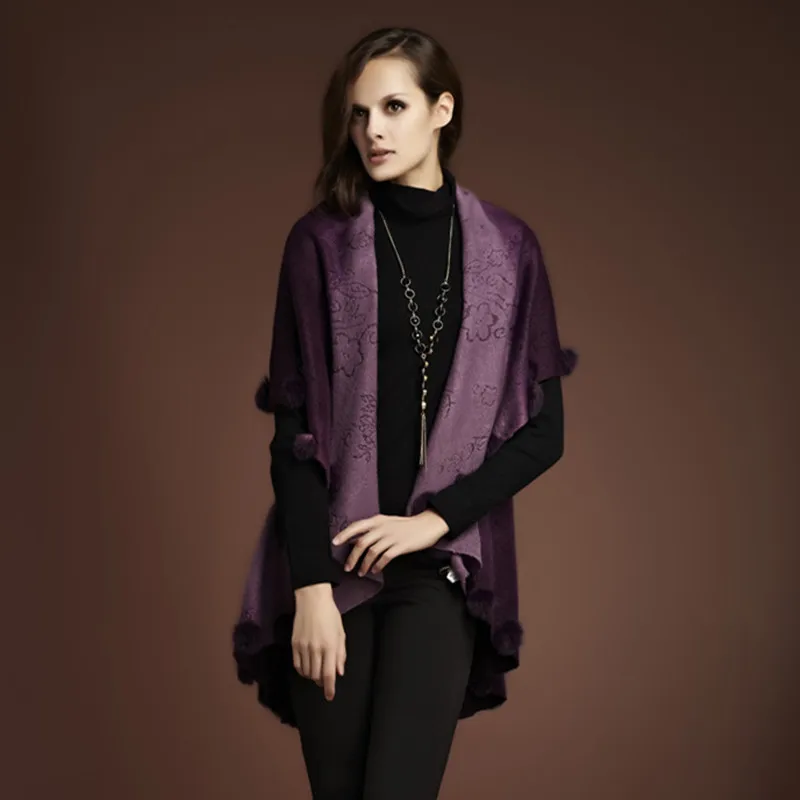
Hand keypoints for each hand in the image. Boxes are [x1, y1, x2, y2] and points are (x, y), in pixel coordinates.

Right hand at [291, 583, 345, 700]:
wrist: (312, 600)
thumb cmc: (330, 614)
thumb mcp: (341, 633)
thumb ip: (341, 654)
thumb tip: (339, 672)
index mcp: (330, 646)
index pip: (329, 674)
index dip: (329, 688)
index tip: (330, 696)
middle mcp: (316, 649)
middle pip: (316, 676)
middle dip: (321, 681)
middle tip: (324, 679)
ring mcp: (303, 647)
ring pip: (306, 672)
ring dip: (312, 676)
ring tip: (316, 672)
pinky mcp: (294, 644)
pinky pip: (297, 664)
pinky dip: (302, 670)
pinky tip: (306, 668)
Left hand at [331, 509, 448, 575]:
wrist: (427, 525)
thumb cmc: (407, 525)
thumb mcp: (388, 523)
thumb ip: (373, 530)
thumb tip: (357, 541)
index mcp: (378, 520)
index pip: (356, 526)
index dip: (344, 534)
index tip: (334, 543)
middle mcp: (382, 527)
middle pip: (361, 543)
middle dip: (352, 557)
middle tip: (347, 567)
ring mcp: (391, 537)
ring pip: (371, 552)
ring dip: (364, 564)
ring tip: (361, 572)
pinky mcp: (400, 546)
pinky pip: (384, 558)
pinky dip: (378, 565)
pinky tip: (375, 570)